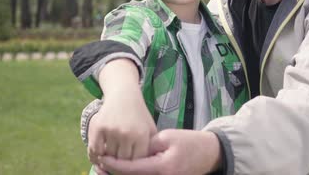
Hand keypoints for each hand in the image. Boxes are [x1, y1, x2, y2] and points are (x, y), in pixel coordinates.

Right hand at [87, 59, 156, 162]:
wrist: (123, 95)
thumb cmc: (138, 116)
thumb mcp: (150, 129)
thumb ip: (151, 148)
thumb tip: (148, 168)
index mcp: (142, 135)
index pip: (136, 162)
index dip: (133, 166)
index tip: (131, 166)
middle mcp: (127, 133)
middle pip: (121, 161)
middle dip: (121, 164)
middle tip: (119, 163)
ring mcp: (112, 130)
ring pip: (108, 157)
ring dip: (108, 159)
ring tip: (112, 156)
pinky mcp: (98, 127)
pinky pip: (95, 150)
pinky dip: (96, 155)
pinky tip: (102, 153)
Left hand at [96, 129, 221, 174]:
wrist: (210, 154)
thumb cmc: (189, 141)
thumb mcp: (167, 137)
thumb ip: (147, 144)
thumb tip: (128, 150)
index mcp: (162, 168)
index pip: (132, 169)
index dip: (114, 165)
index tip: (101, 158)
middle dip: (114, 174)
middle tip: (99, 166)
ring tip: (106, 169)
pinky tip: (123, 170)